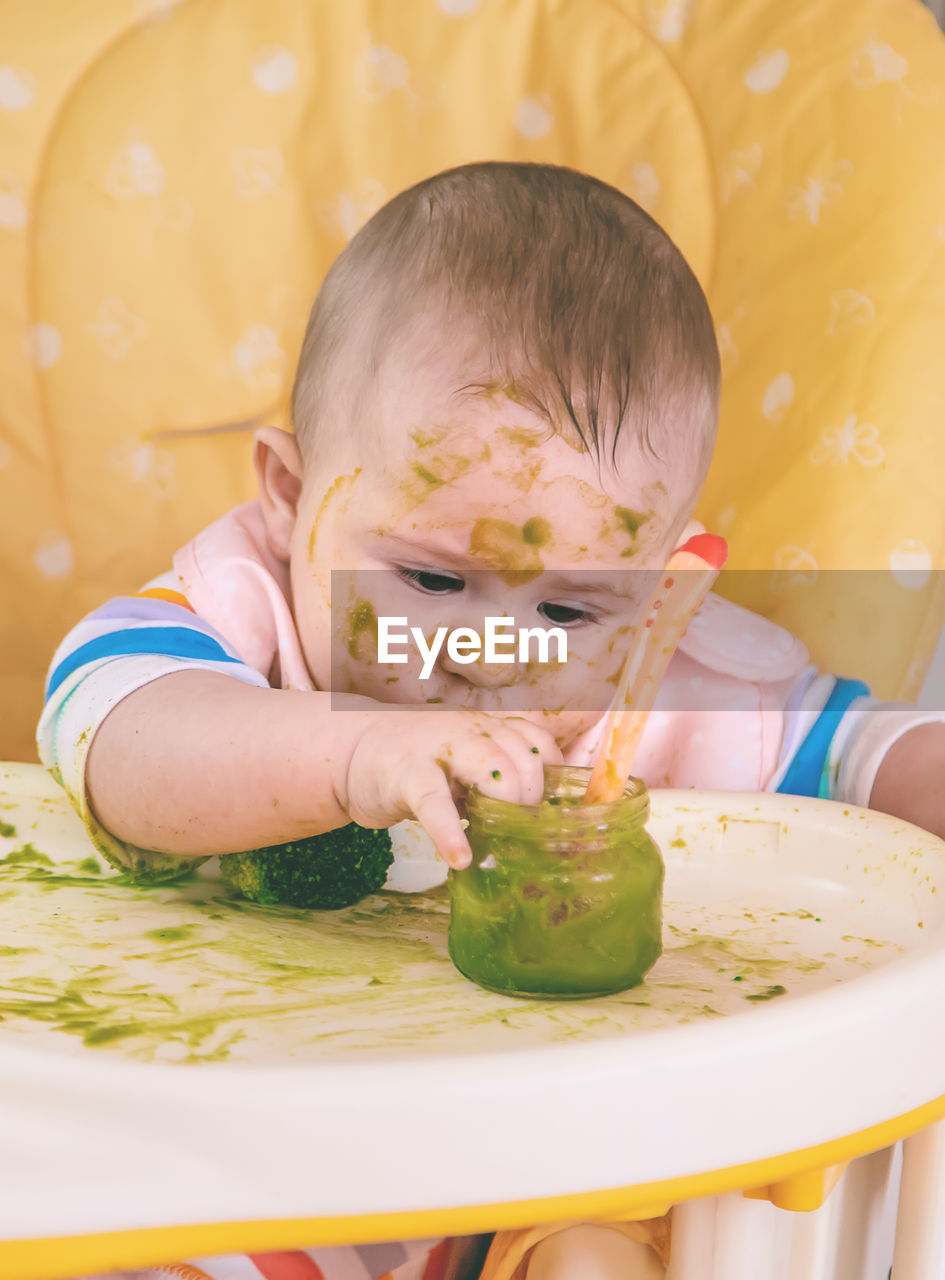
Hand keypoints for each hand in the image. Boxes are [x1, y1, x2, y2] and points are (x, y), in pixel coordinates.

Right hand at [334, 709, 562, 867]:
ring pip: (492, 767)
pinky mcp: (406, 774)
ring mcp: (439, 748)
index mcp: (489, 728)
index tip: (551, 812)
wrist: (354, 750)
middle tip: (522, 830)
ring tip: (503, 839)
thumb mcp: (466, 764)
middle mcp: (472, 731)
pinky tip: (460, 858)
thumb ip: (499, 781)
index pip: (539, 743)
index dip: (553, 779)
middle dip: (533, 797)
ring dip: (507, 806)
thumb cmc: (421, 765)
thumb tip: (542, 823)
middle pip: (525, 755)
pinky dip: (450, 833)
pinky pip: (435, 803)